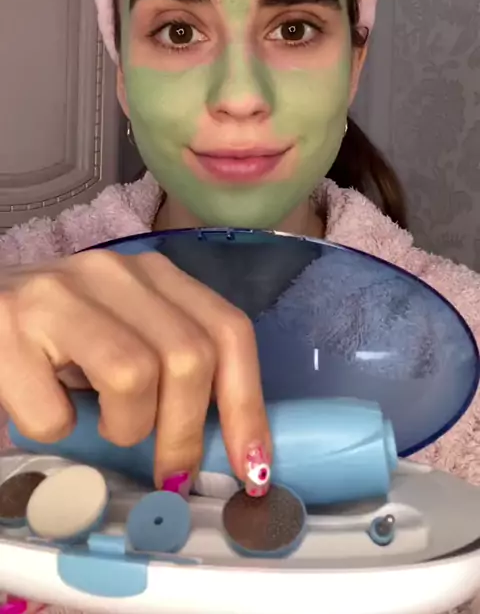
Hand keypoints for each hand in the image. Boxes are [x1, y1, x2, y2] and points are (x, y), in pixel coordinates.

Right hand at [0, 251, 270, 491]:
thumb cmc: (55, 336)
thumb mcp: (122, 339)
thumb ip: (169, 370)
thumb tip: (221, 447)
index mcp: (152, 274)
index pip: (228, 330)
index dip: (247, 405)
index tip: (251, 466)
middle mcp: (113, 271)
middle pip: (190, 356)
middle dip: (185, 434)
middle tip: (168, 473)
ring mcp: (60, 292)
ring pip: (134, 374)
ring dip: (124, 427)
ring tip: (100, 426)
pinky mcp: (10, 324)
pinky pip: (56, 410)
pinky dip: (56, 431)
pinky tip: (44, 409)